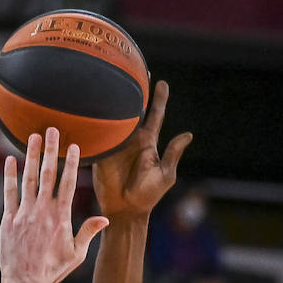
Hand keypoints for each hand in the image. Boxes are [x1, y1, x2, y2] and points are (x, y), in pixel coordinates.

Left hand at [0, 130, 107, 282]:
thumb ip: (88, 233)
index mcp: (60, 217)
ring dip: (31, 156)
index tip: (73, 145)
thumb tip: (106, 218)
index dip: (71, 162)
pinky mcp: (8, 220)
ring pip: (28, 179)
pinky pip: (9, 193)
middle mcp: (42, 212)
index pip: (67, 183)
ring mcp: (24, 214)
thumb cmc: (52, 271)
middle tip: (52, 129)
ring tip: (33, 137)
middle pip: (48, 174)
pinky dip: (10, 176)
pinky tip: (10, 160)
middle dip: (50, 150)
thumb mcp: (76, 254)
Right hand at [93, 81, 191, 218]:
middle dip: (134, 92)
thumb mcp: (166, 175)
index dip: (159, 99)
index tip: (162, 83)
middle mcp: (132, 140)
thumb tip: (188, 134)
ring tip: (113, 82)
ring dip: (114, 103)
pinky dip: (98, 123)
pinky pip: (100, 136)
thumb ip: (173, 154)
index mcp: (148, 143)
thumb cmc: (148, 196)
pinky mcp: (102, 154)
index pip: (155, 116)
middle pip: (133, 111)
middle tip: (134, 71)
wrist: (125, 210)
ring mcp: (116, 146)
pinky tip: (94, 107)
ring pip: (115, 119)